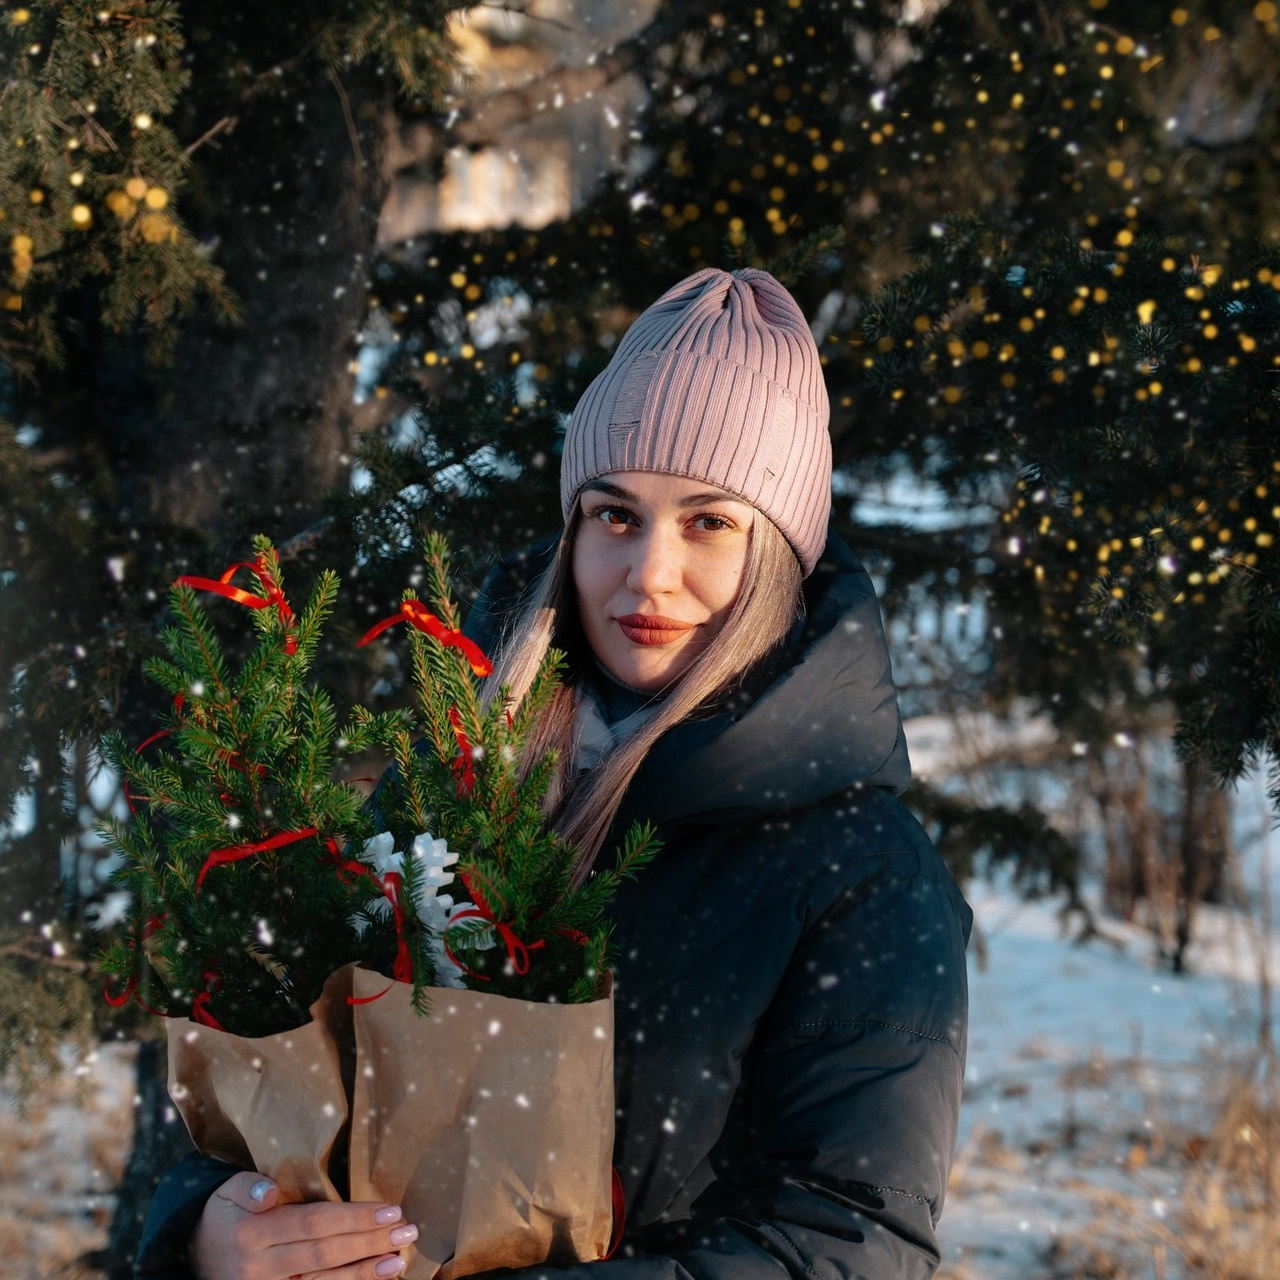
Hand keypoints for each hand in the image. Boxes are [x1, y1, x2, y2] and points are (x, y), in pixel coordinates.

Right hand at [190, 1172, 418, 1279]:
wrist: (192, 1258)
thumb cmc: (224, 1215)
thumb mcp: (227, 1192)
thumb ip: (248, 1187)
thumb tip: (269, 1192)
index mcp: (252, 1233)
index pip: (313, 1223)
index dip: (352, 1218)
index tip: (388, 1210)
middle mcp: (260, 1268)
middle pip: (324, 1254)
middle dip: (368, 1243)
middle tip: (407, 1230)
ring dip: (364, 1273)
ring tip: (399, 1260)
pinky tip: (374, 1279)